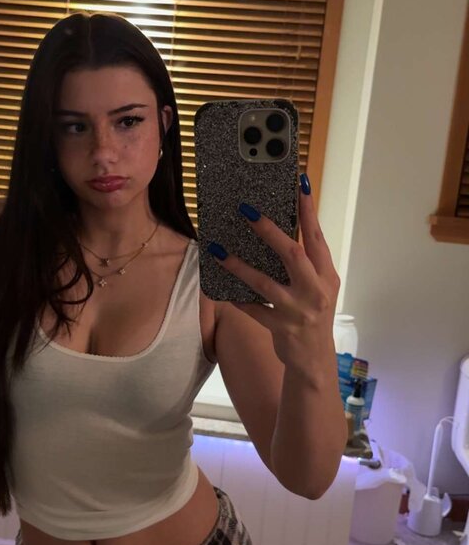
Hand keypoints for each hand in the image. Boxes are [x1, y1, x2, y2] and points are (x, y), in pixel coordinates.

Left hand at [208, 175, 340, 369]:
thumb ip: (303, 263)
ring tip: (219, 251)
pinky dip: (238, 299)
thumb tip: (274, 231)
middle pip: (293, 254)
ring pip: (265, 283)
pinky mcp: (281, 328)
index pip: (317, 236)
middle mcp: (316, 290)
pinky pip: (253, 310)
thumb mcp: (316, 287)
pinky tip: (222, 289)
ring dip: (240, 266)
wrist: (314, 361)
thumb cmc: (312, 315)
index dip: (308, 210)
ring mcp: (298, 311)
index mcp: (326, 275)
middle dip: (269, 231)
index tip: (300, 183)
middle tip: (246, 212)